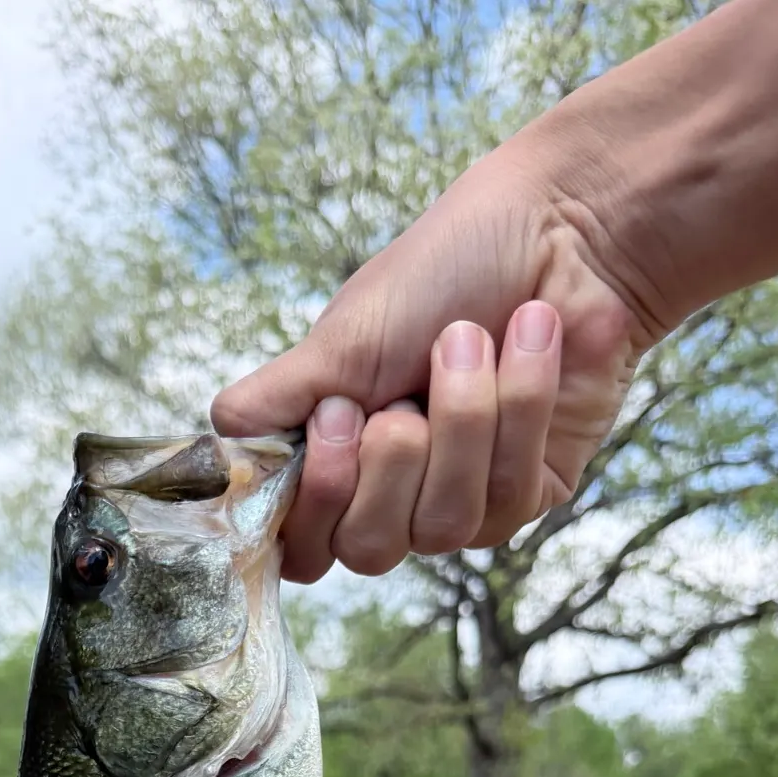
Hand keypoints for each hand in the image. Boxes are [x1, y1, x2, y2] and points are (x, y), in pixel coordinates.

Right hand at [210, 146, 657, 582]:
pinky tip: (530, 340)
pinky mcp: (533, 490)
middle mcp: (394, 495)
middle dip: (390, 462)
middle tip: (401, 391)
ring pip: (442, 525)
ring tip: (472, 337)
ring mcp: (465, 501)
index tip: (336, 418)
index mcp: (336, 462)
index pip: (301, 549)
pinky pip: (508, 494)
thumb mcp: (338, 341)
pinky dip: (520, 406)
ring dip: (461, 419)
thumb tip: (216, 446)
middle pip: (368, 550)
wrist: (561, 226)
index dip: (316, 504)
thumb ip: (271, 406)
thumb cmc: (443, 272)